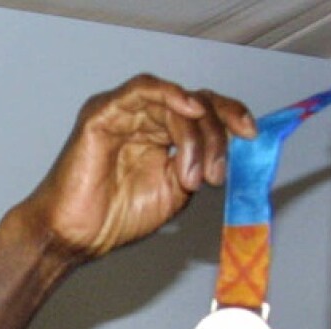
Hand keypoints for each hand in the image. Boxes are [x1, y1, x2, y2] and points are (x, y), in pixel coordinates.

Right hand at [17, 74, 256, 263]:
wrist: (79, 236)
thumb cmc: (116, 217)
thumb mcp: (175, 193)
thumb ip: (198, 166)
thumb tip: (230, 152)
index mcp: (161, 135)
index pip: (203, 112)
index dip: (231, 116)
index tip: (252, 135)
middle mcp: (144, 119)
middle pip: (195, 104)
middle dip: (216, 136)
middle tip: (218, 173)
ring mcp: (123, 113)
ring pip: (174, 101)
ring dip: (195, 135)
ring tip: (193, 175)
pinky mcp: (103, 113)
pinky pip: (142, 89)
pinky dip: (169, 94)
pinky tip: (189, 108)